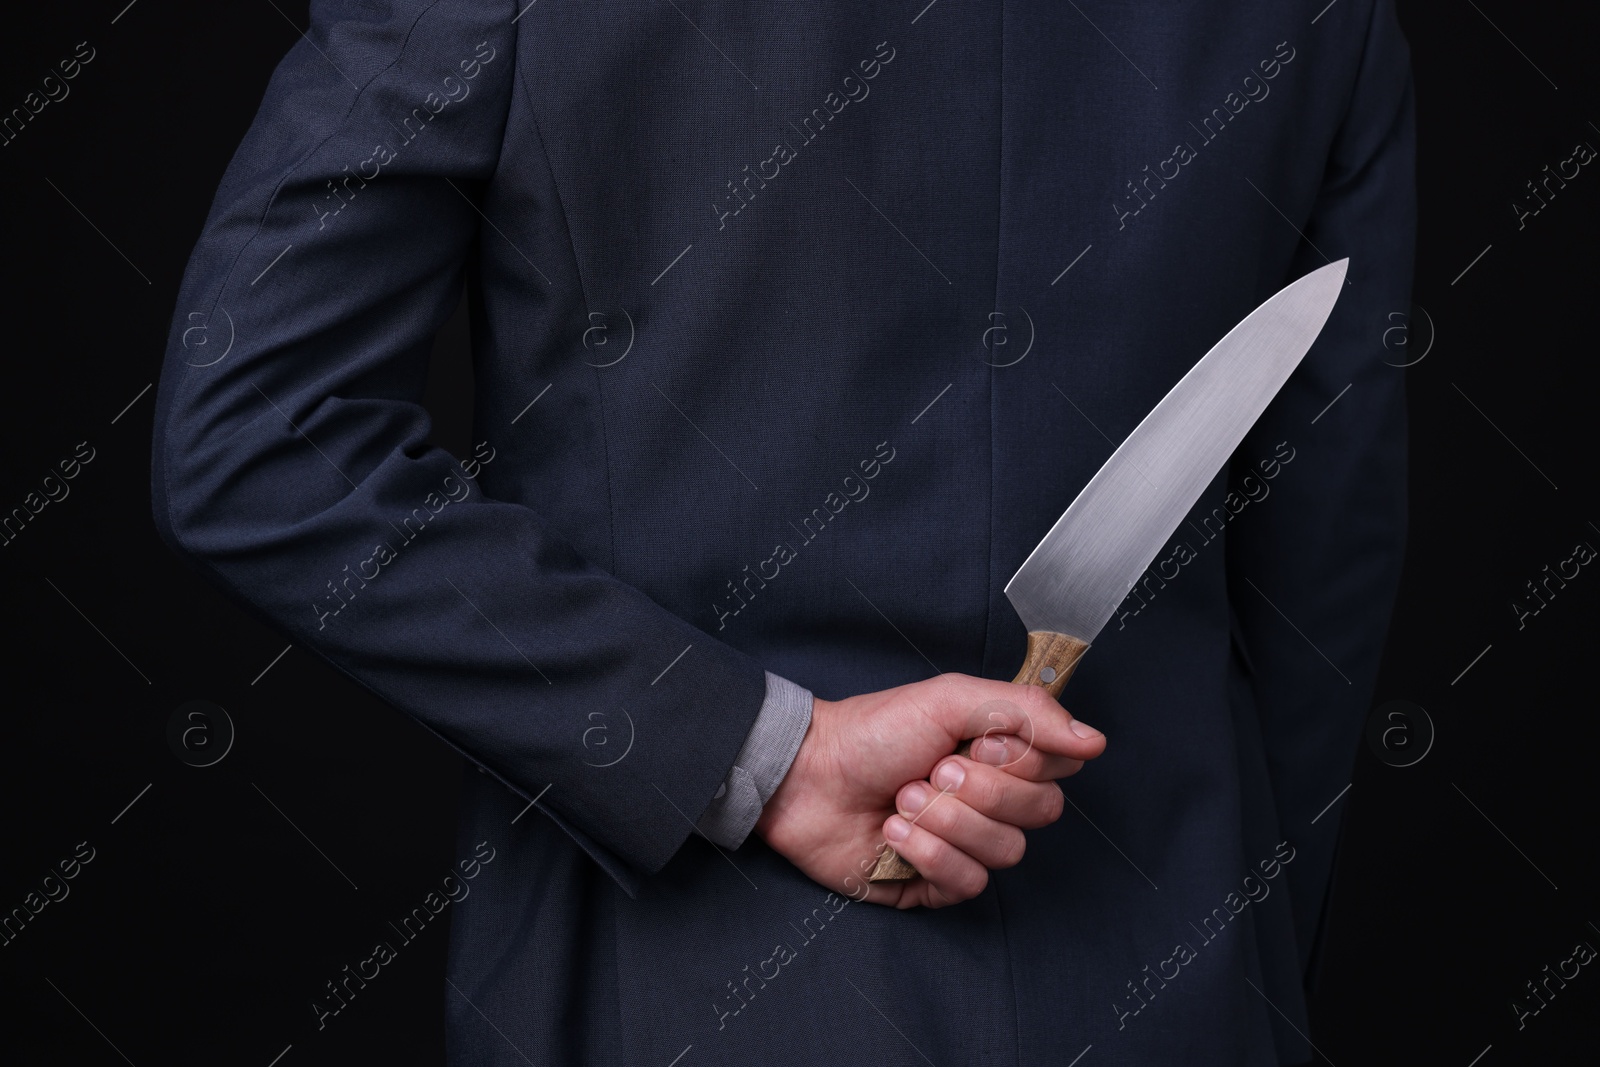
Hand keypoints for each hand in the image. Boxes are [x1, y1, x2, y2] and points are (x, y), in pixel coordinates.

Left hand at [753, 673, 1105, 908]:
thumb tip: (1094, 740)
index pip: (1058, 769)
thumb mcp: (950, 698)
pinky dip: (929, 854)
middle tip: (932, 769)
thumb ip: (1027, 710)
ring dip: (947, 821)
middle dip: (981, 790)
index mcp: (999, 754)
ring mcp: (964, 844)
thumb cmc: (872, 730)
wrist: (806, 774)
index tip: (979, 742)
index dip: (1022, 761)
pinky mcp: (935, 882)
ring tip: (903, 799)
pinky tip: (893, 833)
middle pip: (1041, 813)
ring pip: (1006, 851)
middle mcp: (990, 800)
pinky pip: (968, 883)